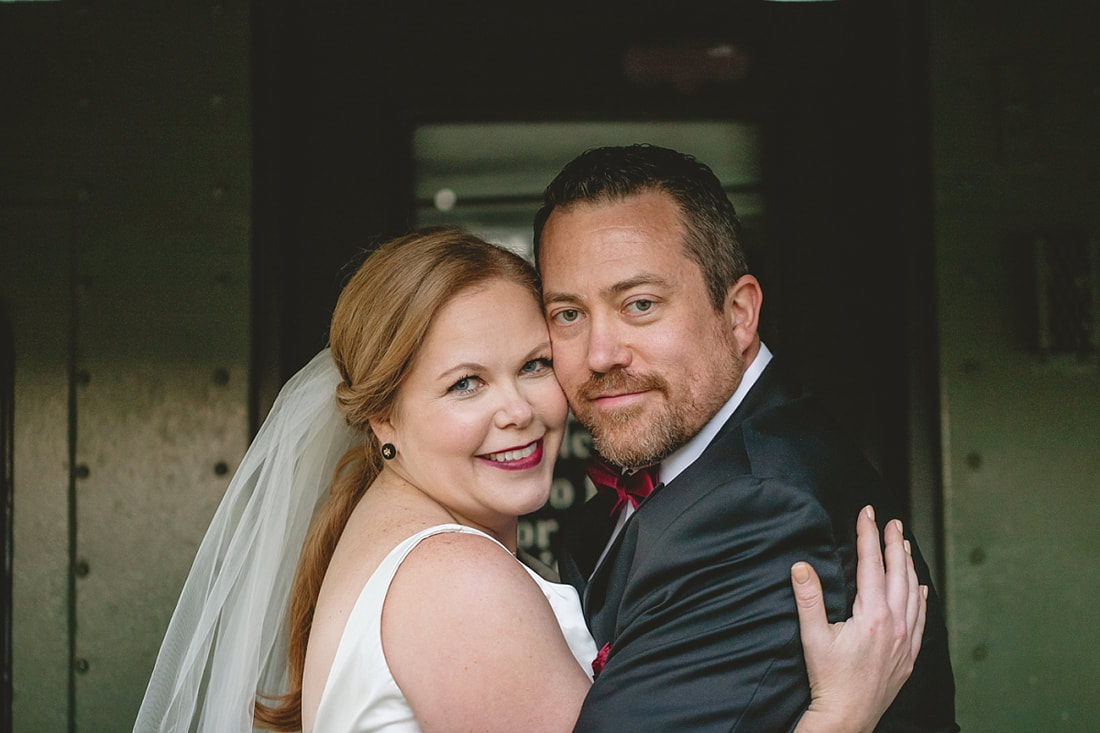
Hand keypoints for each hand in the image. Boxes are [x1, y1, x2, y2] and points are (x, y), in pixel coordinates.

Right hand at [789, 506, 926, 732]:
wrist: (848, 718)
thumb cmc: (829, 680)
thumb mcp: (813, 637)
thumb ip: (808, 598)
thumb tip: (800, 566)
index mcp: (873, 616)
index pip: (871, 564)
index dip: (868, 535)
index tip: (867, 513)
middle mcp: (896, 625)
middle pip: (898, 573)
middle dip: (893, 543)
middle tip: (890, 521)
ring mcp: (906, 640)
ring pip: (913, 592)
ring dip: (908, 565)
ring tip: (904, 544)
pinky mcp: (909, 655)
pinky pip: (921, 618)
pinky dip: (921, 597)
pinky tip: (921, 587)